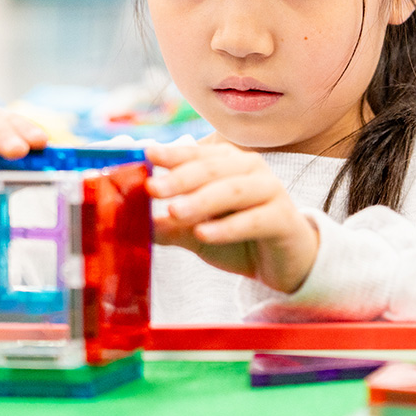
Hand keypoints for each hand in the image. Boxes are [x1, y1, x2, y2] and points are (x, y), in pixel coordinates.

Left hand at [145, 143, 319, 294]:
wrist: (283, 263)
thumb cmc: (239, 237)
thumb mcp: (196, 230)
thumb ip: (169, 224)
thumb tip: (132, 222)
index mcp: (227, 162)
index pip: (196, 153)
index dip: (172, 153)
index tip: (147, 155)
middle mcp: (250, 169)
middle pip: (212, 168)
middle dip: (180, 178)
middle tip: (153, 189)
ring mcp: (270, 190)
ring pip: (232, 190)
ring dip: (201, 200)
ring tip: (175, 212)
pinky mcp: (283, 218)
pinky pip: (254, 219)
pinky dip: (228, 226)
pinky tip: (204, 234)